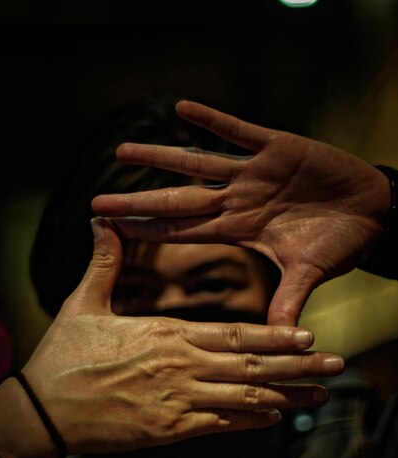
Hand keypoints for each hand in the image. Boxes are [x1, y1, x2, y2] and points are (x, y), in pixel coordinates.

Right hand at [0, 220, 343, 457]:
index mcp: (166, 334)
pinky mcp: (168, 431)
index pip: (234, 335)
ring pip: (245, 400)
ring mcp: (177, 402)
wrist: (42, 410)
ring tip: (321, 395)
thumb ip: (103, 264)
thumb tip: (103, 223)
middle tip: (337, 365)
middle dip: (299, 366)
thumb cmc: (64, 356)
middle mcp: (181, 367)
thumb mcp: (83, 304)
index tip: (308, 335)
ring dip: (287, 396)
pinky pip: (220, 427)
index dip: (275, 337)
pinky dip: (251, 422)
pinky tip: (276, 417)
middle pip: (252, 368)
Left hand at [92, 100, 389, 324]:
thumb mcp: (309, 274)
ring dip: (161, 158)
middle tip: (98, 201)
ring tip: (122, 152)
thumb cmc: (339, 244)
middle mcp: (237, 200)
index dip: (148, 231)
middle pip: (178, 200)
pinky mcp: (278, 147)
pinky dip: (213, 120)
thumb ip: (287, 300)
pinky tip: (182, 108)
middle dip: (139, 201)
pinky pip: (239, 130)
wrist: (371, 214)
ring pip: (198, 162)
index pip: (183, 231)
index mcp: (239, 229)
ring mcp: (253, 173)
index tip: (113, 233)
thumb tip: (275, 338)